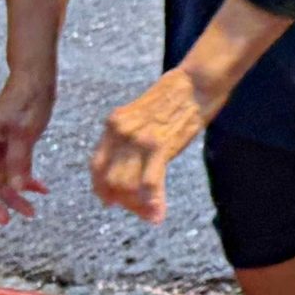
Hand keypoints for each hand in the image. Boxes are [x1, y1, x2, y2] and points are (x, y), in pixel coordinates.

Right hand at [0, 73, 53, 221]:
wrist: (36, 79)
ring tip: (30, 210)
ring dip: (14, 194)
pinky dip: (24, 179)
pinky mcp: (9, 144)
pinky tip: (39, 189)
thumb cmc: (29, 99)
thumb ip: (18, 163)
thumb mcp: (26, 133)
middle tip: (9, 219)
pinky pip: (12, 168)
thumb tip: (14, 189)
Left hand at [90, 68, 222, 223]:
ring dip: (137, 206)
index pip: (97, 166)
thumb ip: (131, 134)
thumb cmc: (176, 93)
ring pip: (126, 186)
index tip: (111, 202)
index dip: (102, 189)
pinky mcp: (160, 146)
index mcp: (113, 124)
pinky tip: (159, 214)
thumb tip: (130, 159)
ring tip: (150, 214)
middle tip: (139, 211)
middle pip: (110, 180)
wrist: (197, 80)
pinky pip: (150, 183)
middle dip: (123, 201)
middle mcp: (120, 133)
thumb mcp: (140, 112)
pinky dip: (153, 203)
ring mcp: (139, 140)